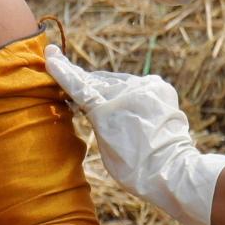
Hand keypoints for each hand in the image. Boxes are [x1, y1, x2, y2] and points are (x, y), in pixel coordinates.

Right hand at [44, 45, 224, 224]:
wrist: (173, 170)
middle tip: (67, 70)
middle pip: (97, 82)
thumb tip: (96, 104)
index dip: (63, 71)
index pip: (78, 86)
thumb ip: (98, 119)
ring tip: (110, 107)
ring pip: (117, 81)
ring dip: (110, 89)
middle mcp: (124, 92)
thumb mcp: (105, 147)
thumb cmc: (134, 169)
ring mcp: (143, 86)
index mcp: (104, 111)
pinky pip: (137, 84)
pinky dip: (131, 93)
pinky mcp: (158, 85)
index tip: (51, 54)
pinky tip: (132, 108)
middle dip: (84, 82)